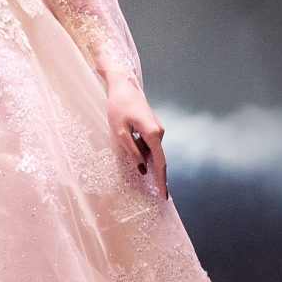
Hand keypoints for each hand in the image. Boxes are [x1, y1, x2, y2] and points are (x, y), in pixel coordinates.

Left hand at [105, 79, 167, 199]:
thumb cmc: (118, 107)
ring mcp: (158, 129)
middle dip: (158, 177)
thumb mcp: (120, 132)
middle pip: (159, 159)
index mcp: (152, 133)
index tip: (164, 195)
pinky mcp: (153, 127)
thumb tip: (142, 169)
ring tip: (143, 168)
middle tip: (160, 195)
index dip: (161, 180)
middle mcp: (159, 132)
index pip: (160, 163)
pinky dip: (145, 153)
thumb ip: (132, 151)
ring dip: (148, 162)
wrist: (123, 86)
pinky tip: (136, 151)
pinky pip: (150, 145)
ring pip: (153, 152)